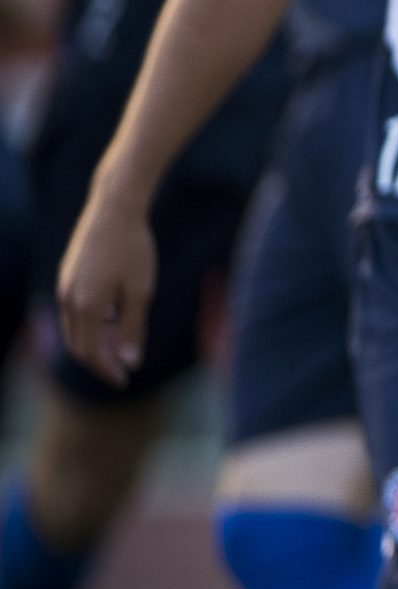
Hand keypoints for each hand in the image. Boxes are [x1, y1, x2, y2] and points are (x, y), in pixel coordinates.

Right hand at [56, 186, 158, 384]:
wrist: (114, 209)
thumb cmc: (134, 249)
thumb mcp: (141, 291)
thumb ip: (134, 329)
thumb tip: (131, 362)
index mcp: (86, 307)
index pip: (92, 354)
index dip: (107, 371)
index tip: (125, 379)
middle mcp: (68, 300)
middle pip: (79, 345)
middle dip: (101, 360)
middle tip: (125, 367)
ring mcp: (65, 287)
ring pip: (75, 328)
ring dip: (97, 341)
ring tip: (125, 342)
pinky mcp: (68, 276)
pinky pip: (75, 311)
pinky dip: (93, 323)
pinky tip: (116, 318)